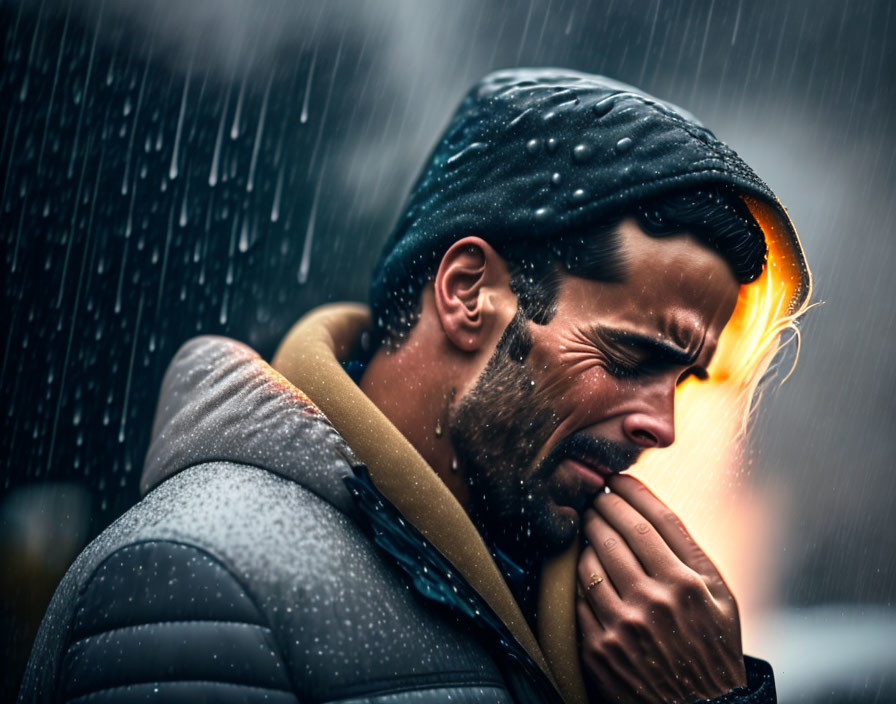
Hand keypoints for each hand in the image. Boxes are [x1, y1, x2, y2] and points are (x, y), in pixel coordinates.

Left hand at [576, 474, 746, 702]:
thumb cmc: (713, 648)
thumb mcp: (722, 598)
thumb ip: (692, 554)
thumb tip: (652, 509)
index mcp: (690, 584)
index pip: (653, 521)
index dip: (631, 492)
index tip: (617, 479)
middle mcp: (657, 601)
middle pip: (617, 534)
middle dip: (601, 507)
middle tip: (595, 497)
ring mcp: (625, 625)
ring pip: (591, 560)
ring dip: (586, 537)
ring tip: (588, 527)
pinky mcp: (600, 647)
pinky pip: (577, 596)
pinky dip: (577, 575)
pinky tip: (583, 565)